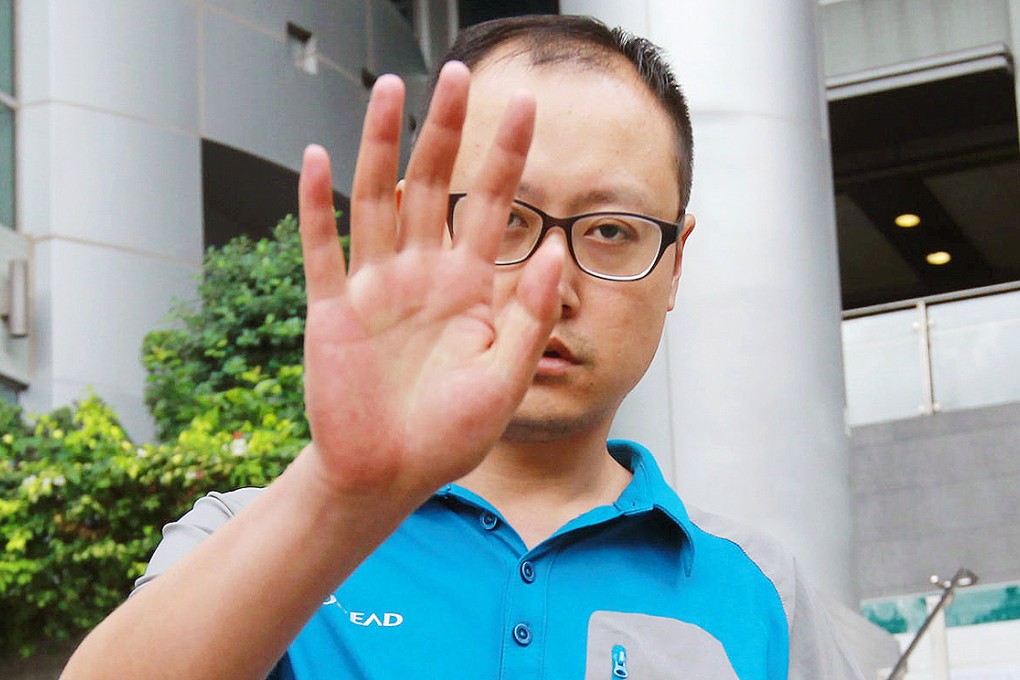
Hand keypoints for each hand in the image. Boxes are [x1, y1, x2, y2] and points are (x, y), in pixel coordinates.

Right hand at [298, 62, 563, 502]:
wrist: (388, 478)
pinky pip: (324, 249)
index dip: (507, 154)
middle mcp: (423, 274)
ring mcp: (376, 287)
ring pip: (379, 200)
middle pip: (434, 185)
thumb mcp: (505, 378)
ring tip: (388, 88)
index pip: (493, 205)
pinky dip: (318, 205)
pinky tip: (317, 159)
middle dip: (445, 129)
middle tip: (455, 73)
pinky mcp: (333, 310)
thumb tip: (557, 248)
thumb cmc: (448, 435)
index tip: (525, 104)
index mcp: (469, 287)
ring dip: (382, 146)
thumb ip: (528, 313)